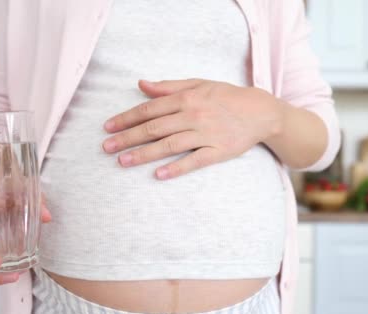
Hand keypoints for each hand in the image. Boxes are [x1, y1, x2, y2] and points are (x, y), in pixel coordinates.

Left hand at [102, 79, 282, 179]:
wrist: (261, 112)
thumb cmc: (226, 97)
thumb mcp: (198, 84)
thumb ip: (168, 86)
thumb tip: (141, 84)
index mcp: (187, 98)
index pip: (149, 109)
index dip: (126, 118)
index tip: (108, 127)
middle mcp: (193, 115)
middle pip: (154, 128)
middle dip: (127, 138)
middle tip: (106, 148)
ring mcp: (206, 135)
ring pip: (169, 145)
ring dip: (144, 154)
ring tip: (123, 161)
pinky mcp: (219, 152)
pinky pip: (194, 161)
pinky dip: (176, 168)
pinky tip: (158, 175)